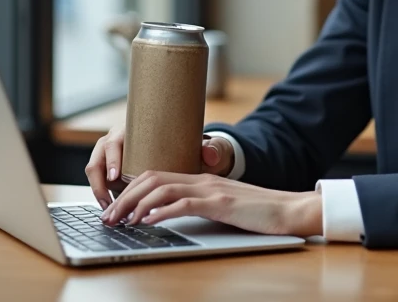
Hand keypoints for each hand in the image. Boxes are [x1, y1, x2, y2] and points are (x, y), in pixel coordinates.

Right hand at [84, 127, 235, 208]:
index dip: (113, 160)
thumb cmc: (186, 146)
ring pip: (95, 172)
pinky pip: (100, 182)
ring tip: (111, 212)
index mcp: (132, 129)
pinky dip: (103, 197)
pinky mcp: (111, 170)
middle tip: (109, 204)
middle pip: (97, 158)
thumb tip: (210, 153)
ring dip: (99, 192)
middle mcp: (117, 140)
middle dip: (99, 183)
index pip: (113, 142)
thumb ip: (208, 149)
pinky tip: (114, 211)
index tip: (118, 178)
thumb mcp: (198, 147)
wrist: (183, 151)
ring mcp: (111, 156)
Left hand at [99, 171, 322, 237]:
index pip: (155, 175)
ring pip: (162, 189)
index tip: (115, 207)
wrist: (289, 209)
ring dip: (137, 205)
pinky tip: (149, 220)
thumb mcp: (222, 206)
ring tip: (122, 221)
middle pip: (151, 179)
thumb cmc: (258, 213)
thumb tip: (167, 217)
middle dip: (124, 197)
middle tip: (108, 217)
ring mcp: (211, 190)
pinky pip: (185, 203)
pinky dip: (162, 211)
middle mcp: (202, 179)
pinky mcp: (221, 204)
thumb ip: (199, 206)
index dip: (130, 189)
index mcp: (201, 178)